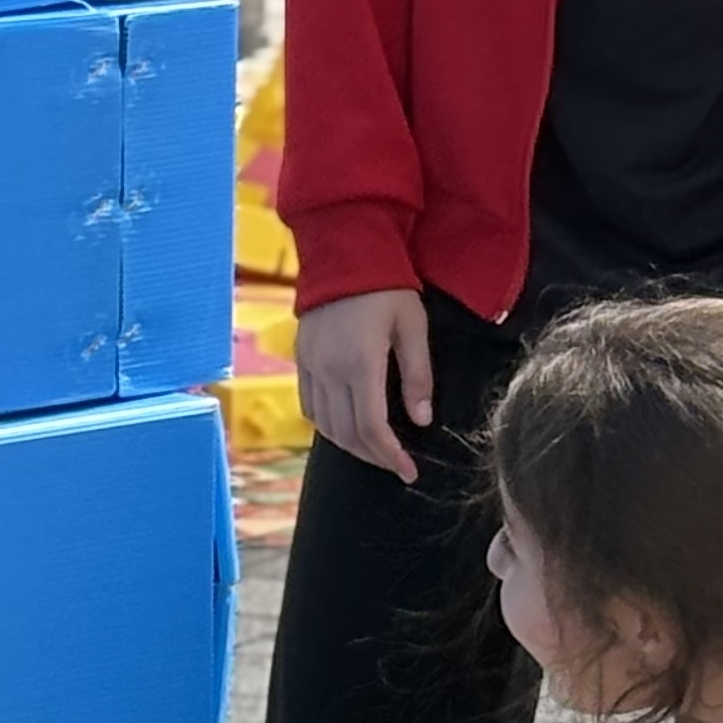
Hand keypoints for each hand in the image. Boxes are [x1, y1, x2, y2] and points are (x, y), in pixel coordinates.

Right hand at [298, 288, 433, 481]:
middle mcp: (329, 370)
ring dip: (349, 445)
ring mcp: (311, 365)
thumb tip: (421, 420)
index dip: (390, 456)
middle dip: (373, 456)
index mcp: (360, 363)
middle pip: (346, 433)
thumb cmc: (387, 287)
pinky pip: (309, 405)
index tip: (409, 471)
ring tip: (374, 451)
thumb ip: (418, 375)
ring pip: (324, 425)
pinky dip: (327, 425)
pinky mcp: (301, 358)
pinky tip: (346, 427)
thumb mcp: (413, 327)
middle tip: (396, 465)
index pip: (372, 427)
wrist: (344, 251)